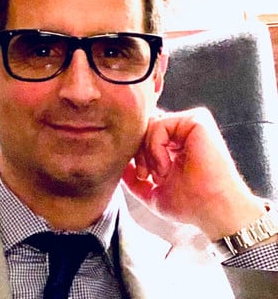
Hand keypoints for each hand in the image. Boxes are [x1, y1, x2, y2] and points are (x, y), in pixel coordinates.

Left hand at [123, 107, 264, 240]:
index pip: (144, 133)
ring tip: (159, 174)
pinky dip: (155, 147)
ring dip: (146, 153)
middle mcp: (182, 131)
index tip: (141, 176)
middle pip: (144, 127)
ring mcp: (190, 124)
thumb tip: (119, 166)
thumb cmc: (189, 206)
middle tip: (144, 175)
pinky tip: (166, 167)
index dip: (136, 151)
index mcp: (175, 144)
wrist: (213, 211)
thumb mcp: (152, 193)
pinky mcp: (197, 121)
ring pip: (149, 125)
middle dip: (137, 152)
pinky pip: (159, 124)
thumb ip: (133, 179)